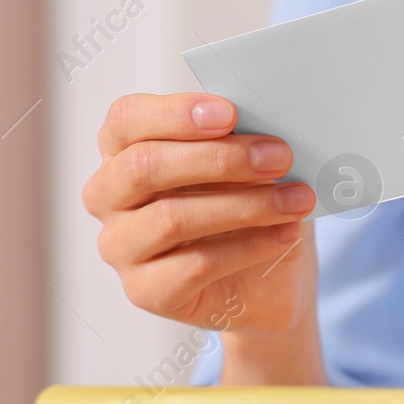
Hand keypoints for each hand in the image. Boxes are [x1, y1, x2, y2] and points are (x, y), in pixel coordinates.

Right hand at [85, 93, 325, 379]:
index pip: (127, 119)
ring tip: (295, 200)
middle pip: (145, 167)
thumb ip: (240, 142)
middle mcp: (108, 197)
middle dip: (220, 159)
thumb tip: (263, 128)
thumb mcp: (248, 168)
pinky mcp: (145, 290)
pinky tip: (286, 234)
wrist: (267, 284)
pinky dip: (249, 247)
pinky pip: (195, 265)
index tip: (230, 113)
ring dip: (245, 205)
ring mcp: (120, 247)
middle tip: (279, 157)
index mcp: (122, 151)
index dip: (175, 113)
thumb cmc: (249, 211)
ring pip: (171, 218)